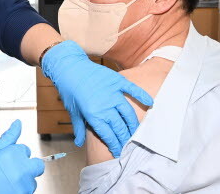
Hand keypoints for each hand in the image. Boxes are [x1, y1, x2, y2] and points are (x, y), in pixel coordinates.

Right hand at [0, 120, 43, 193]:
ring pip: (32, 180)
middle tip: (15, 170)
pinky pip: (29, 191)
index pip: (27, 150)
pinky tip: (8, 188)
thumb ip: (9, 136)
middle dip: (29, 166)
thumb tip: (18, 123)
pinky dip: (21, 190)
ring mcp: (24, 185)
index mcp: (14, 154)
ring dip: (24, 179)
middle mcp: (22, 169)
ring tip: (7, 181)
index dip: (17, 155)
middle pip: (38, 165)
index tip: (8, 160)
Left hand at [42, 40, 152, 156]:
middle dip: (125, 139)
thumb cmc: (69, 89)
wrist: (69, 67)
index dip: (115, 145)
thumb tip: (79, 143)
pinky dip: (141, 96)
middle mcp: (105, 106)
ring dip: (133, 125)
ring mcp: (112, 93)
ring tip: (136, 133)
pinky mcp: (117, 81)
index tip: (118, 152)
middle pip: (120, 127)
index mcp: (93, 115)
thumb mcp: (72, 110)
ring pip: (128, 113)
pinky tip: (150, 103)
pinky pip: (132, 90)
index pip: (108, 135)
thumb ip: (79, 128)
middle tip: (129, 147)